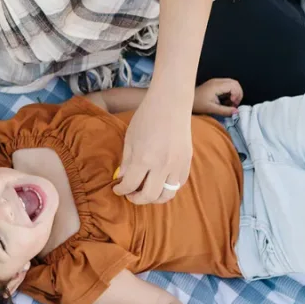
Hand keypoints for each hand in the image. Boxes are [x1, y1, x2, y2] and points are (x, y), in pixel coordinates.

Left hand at [113, 90, 191, 204]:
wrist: (170, 104)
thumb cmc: (146, 119)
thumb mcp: (129, 140)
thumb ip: (126, 162)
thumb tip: (123, 180)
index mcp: (144, 159)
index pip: (130, 186)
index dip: (121, 191)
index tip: (117, 189)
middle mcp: (162, 165)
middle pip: (149, 196)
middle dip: (136, 199)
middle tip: (130, 195)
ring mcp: (177, 165)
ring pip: (167, 195)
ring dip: (154, 198)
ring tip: (146, 192)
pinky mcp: (187, 162)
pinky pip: (178, 184)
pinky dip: (168, 188)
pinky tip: (159, 182)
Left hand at [193, 78, 242, 115]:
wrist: (185, 100)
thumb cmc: (197, 104)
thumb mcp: (211, 109)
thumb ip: (224, 110)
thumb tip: (236, 112)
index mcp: (217, 85)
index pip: (234, 86)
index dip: (237, 95)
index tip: (233, 104)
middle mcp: (217, 81)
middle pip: (235, 83)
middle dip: (238, 94)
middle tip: (234, 104)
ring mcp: (216, 82)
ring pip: (232, 84)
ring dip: (234, 93)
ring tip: (230, 103)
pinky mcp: (214, 84)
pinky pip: (227, 86)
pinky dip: (230, 93)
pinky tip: (226, 101)